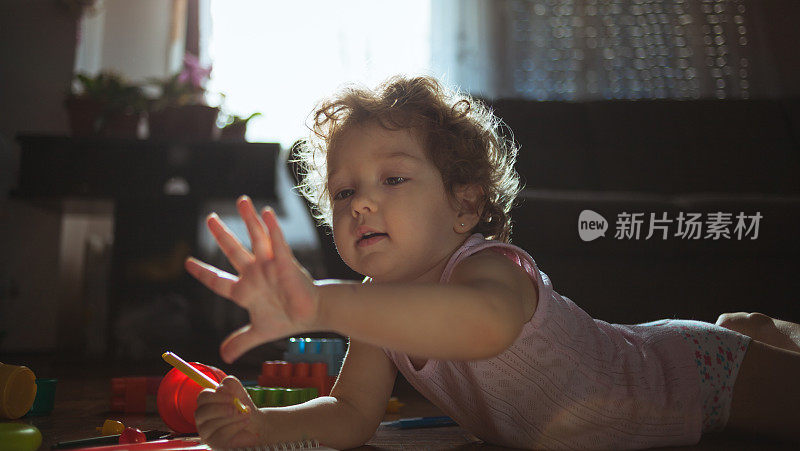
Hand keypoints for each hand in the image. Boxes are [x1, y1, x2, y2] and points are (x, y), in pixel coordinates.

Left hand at [185, 195, 319, 362]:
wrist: (312, 315)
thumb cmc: (287, 319)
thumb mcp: (258, 332)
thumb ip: (241, 341)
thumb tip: (224, 356)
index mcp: (245, 289)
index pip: (219, 280)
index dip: (203, 272)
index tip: (187, 262)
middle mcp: (255, 273)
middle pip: (234, 251)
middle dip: (221, 235)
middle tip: (209, 218)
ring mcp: (270, 266)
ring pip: (256, 239)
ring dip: (249, 220)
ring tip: (241, 200)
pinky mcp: (286, 264)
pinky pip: (278, 244)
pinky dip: (272, 229)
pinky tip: (266, 213)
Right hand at [195, 376, 263, 447]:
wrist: (256, 424)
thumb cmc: (243, 408)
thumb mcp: (239, 392)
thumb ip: (230, 384)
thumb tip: (221, 387)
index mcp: (206, 404)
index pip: (202, 397)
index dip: (216, 396)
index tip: (232, 396)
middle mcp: (203, 419)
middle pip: (201, 413)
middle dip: (220, 409)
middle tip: (235, 407)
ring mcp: (207, 432)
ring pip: (212, 424)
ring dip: (233, 417)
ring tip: (246, 415)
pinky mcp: (215, 443)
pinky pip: (222, 434)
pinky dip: (236, 426)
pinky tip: (245, 422)